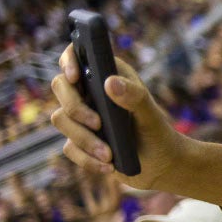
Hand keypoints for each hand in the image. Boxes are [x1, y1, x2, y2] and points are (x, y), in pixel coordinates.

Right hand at [50, 44, 189, 189]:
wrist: (161, 165)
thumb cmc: (158, 133)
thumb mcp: (151, 115)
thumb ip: (135, 97)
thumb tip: (110, 82)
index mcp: (107, 75)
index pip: (77, 55)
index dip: (70, 60)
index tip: (75, 76)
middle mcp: (90, 92)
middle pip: (60, 86)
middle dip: (76, 107)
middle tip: (98, 123)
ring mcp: (82, 117)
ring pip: (61, 119)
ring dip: (84, 139)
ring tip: (109, 154)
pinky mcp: (79, 141)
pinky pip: (70, 148)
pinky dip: (88, 159)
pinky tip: (109, 166)